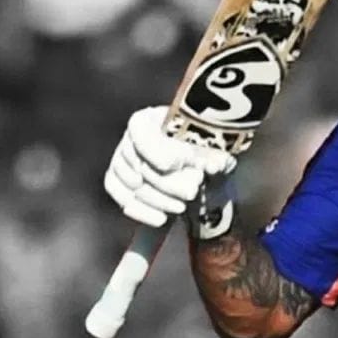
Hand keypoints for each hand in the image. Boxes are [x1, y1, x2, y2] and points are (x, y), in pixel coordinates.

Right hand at [103, 106, 236, 235]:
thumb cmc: (210, 155)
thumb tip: (214, 167)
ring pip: (130, 182)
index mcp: (156, 118)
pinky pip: (119, 194)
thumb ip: (218, 157)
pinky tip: (161, 219)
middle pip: (139, 162)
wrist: (202, 173)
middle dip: (166, 182)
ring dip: (157, 199)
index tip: (177, 164)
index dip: (157, 151)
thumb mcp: (220, 153)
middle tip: (192, 193)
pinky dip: (139, 210)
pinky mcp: (117, 178)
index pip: (143, 133)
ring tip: (181, 207)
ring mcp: (122, 157)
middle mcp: (133, 135)